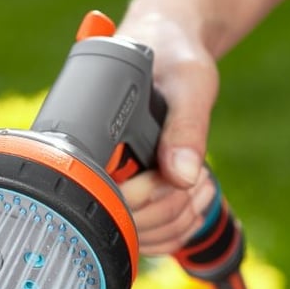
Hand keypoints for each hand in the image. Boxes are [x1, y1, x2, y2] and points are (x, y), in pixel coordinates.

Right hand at [116, 13, 220, 255]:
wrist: (169, 49)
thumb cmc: (173, 57)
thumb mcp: (188, 83)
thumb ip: (185, 127)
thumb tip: (182, 175)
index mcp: (90, 142)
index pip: (106, 200)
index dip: (145, 197)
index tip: (172, 173)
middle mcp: (92, 171)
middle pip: (125, 227)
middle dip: (170, 207)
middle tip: (196, 177)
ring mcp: (110, 190)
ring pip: (139, 239)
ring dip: (179, 218)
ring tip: (199, 184)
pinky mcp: (129, 201)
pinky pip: (148, 239)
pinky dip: (179, 227)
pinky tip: (193, 196)